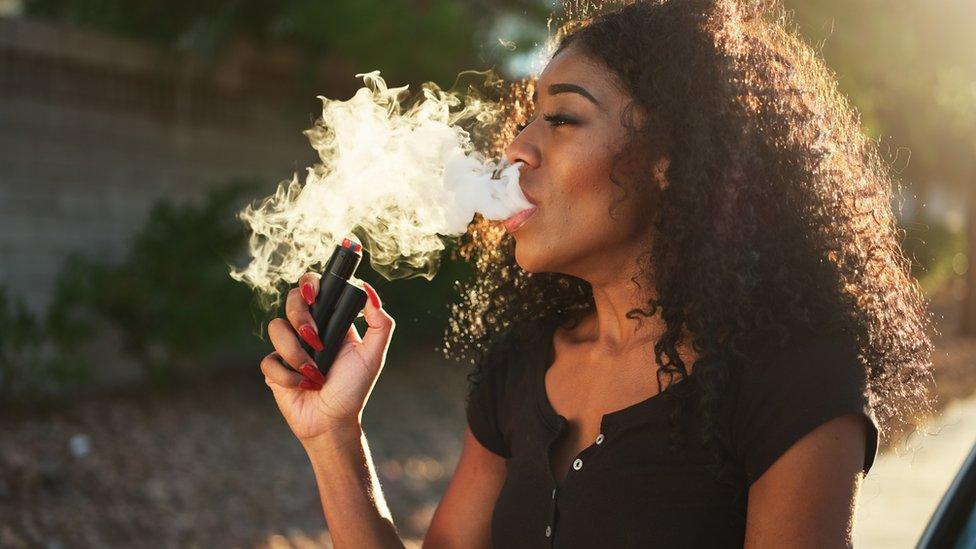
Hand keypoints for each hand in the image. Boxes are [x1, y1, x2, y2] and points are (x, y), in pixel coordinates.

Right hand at [260, 273, 394, 442]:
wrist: (333, 422)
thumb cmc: (353, 389)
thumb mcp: (373, 355)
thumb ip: (380, 323)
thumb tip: (369, 290)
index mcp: (330, 321)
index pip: (315, 287)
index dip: (310, 283)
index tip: (315, 295)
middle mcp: (308, 329)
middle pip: (292, 299)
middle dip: (301, 316)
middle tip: (315, 339)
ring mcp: (289, 347)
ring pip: (276, 328)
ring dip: (296, 353)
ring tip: (314, 373)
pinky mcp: (274, 368)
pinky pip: (269, 360)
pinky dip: (287, 375)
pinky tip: (303, 385)